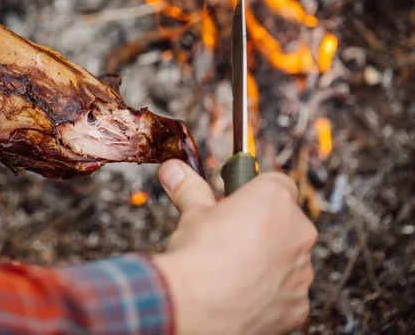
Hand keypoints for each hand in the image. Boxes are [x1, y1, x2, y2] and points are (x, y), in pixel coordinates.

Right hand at [154, 160, 317, 334]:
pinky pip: (287, 293)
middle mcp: (297, 232)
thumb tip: (174, 170)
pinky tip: (241, 295)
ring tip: (232, 270)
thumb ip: (190, 188)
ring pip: (288, 259)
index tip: (238, 204)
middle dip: (263, 228)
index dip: (255, 194)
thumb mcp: (191, 213)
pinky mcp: (298, 304)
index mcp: (274, 200)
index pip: (277, 184)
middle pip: (285, 222)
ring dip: (268, 261)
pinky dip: (270, 294)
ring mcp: (301, 271)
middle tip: (231, 238)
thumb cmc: (197, 256)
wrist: (194, 306)